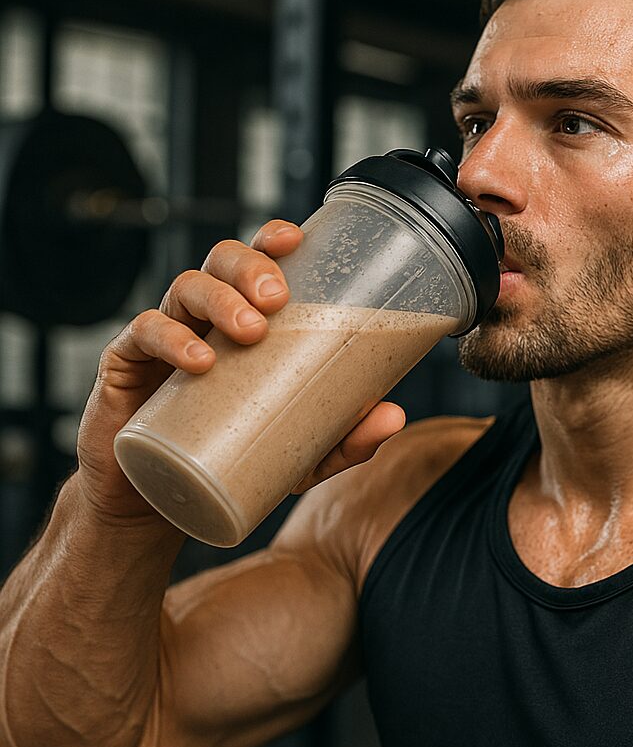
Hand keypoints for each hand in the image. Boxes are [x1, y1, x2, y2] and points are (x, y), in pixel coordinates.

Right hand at [76, 221, 404, 523]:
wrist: (160, 505)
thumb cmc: (231, 460)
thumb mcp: (296, 455)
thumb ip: (343, 439)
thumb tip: (393, 416)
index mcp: (241, 320)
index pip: (255, 263)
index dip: (270, 240)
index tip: (295, 241)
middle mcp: (202, 318)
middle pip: (220, 262)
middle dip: (250, 267)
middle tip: (278, 299)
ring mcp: (162, 338)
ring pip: (184, 288)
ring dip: (219, 299)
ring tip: (250, 331)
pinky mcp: (125, 366)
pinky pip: (141, 333)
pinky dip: (169, 337)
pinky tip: (197, 360)